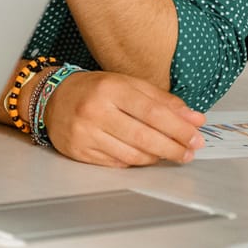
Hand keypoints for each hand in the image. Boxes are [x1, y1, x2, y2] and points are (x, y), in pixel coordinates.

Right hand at [42, 70, 205, 166]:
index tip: (196, 137)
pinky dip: (136, 162)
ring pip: (132, 154)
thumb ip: (162, 100)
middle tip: (189, 152)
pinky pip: (117, 163)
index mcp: (110, 88)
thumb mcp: (127, 84)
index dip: (179, 127)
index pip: (152, 111)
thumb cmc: (94, 90)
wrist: (51, 98)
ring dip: (157, 157)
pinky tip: (145, 156)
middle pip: (144, 136)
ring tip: (170, 154)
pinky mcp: (79, 151)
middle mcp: (95, 111)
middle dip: (173, 147)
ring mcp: (85, 133)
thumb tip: (195, 119)